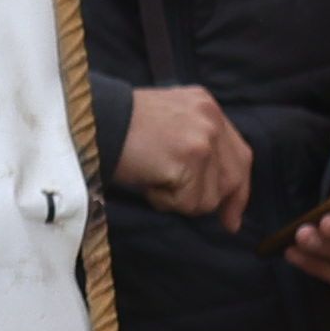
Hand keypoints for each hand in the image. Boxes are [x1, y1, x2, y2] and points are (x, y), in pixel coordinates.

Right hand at [110, 83, 250, 229]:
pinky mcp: (191, 158)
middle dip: (226, 204)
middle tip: (227, 224)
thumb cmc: (116, 130)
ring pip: (210, 196)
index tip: (234, 214)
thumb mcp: (165, 124)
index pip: (239, 153)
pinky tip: (148, 182)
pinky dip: (166, 201)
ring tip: (153, 180)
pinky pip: (189, 202)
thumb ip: (193, 143)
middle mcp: (210, 118)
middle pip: (234, 176)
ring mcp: (203, 138)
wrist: (89, 123)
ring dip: (182, 199)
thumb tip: (213, 188)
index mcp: (205, 105)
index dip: (240, 187)